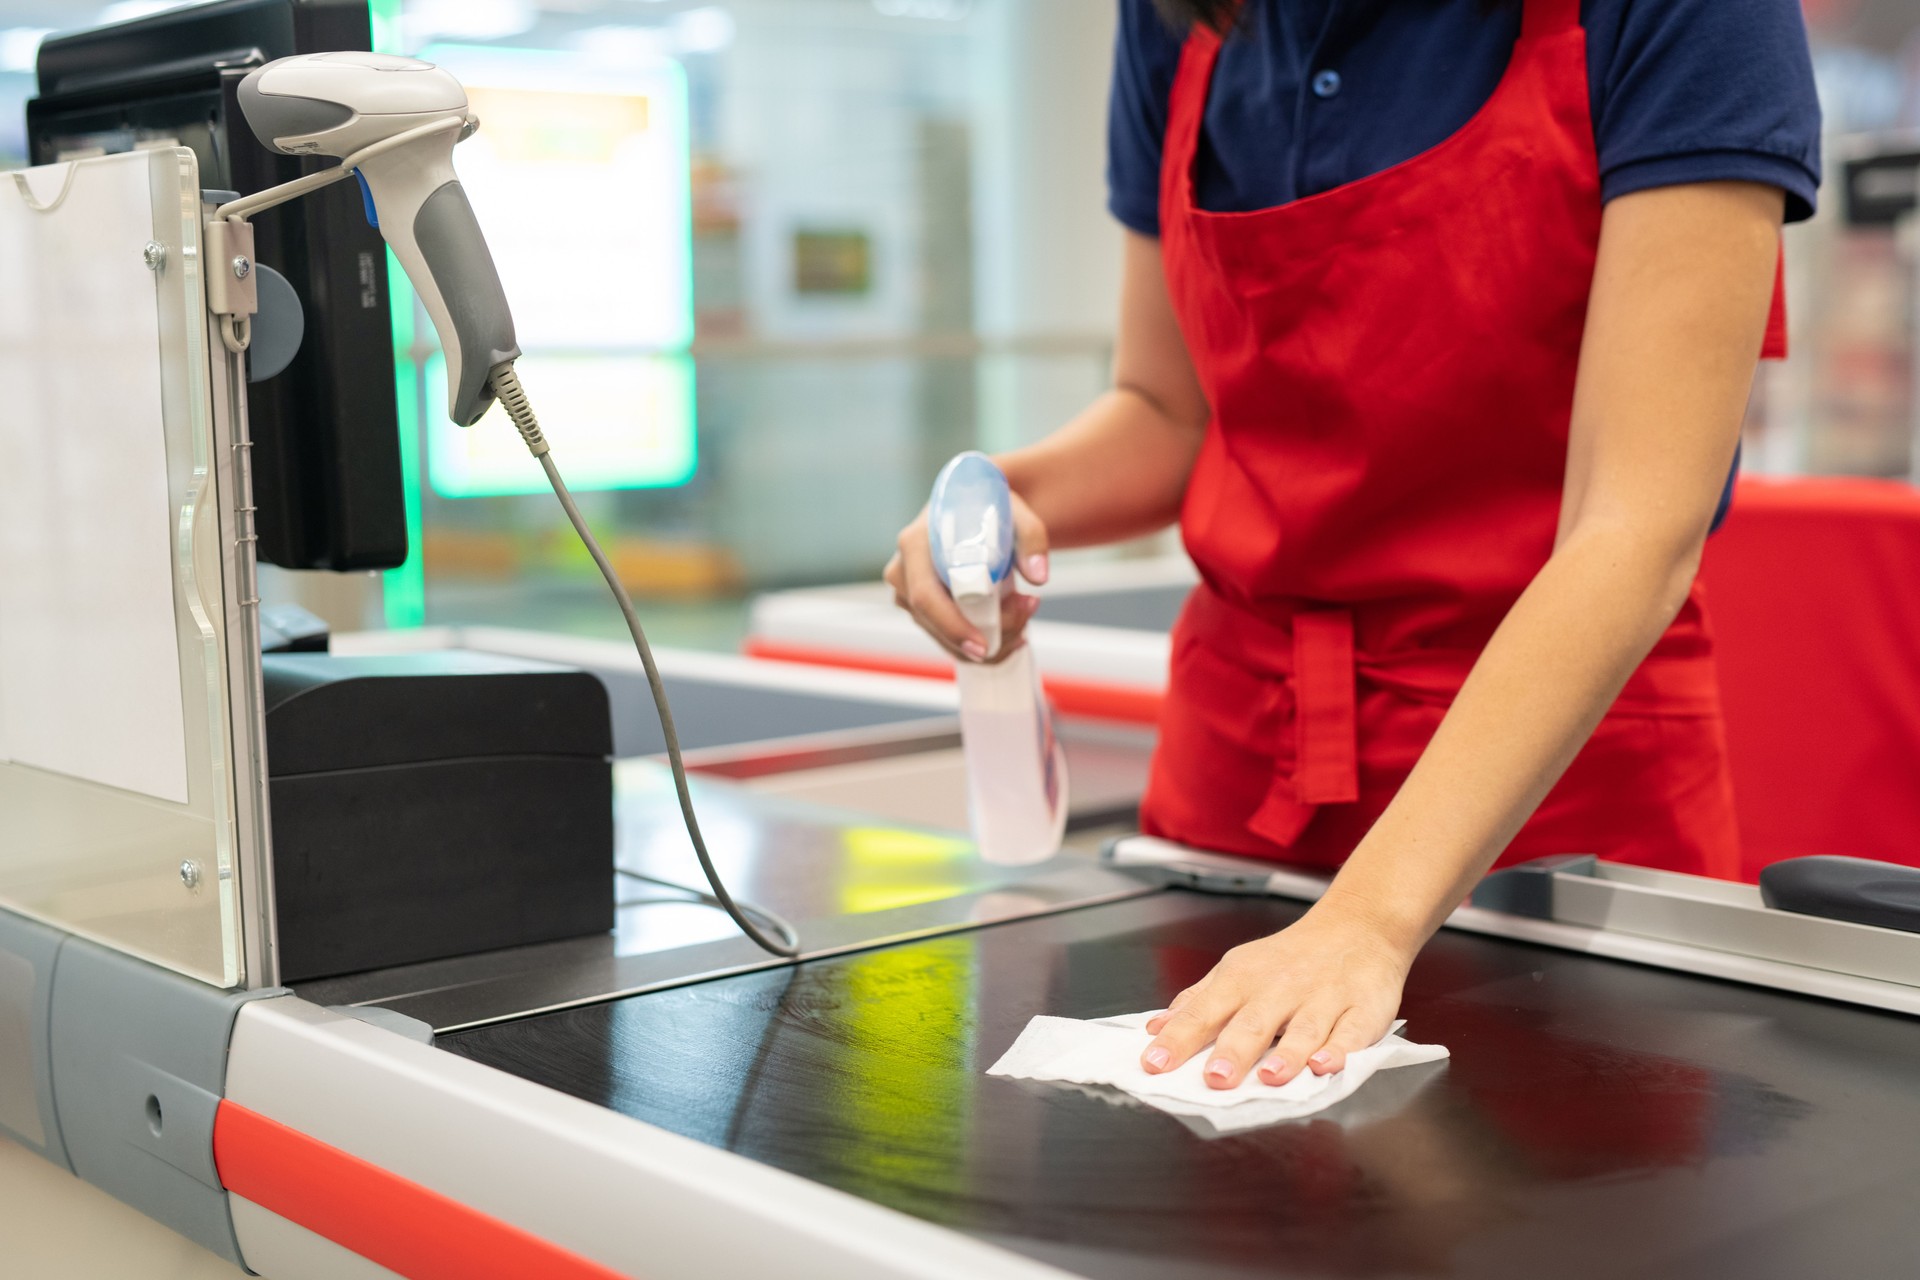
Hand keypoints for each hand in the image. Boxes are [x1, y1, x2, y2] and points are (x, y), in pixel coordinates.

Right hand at [884, 491, 1050, 662]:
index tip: (984, 645)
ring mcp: (907, 592)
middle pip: (936, 624)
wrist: (972, 506)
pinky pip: (947, 638)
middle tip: (1026, 616)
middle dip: (985, 634)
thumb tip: (1038, 576)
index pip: (926, 597)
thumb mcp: (1014, 512)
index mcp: (915, 543)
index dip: (953, 626)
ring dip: (990, 638)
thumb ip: (1031, 537)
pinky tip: (1014, 629)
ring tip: (1025, 612)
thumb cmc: (987, 506)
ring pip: (944, 637)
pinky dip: (982, 641)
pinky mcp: (920, 608)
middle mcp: (903, 570)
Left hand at [1141, 907, 1412, 1089]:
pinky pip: (1350, 1032)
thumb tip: (1155, 1030)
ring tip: (1270, 1077)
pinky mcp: (1361, 1010)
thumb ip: (1198, 1002)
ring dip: (1287, 1054)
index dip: (1179, 1038)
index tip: (1154, 1062)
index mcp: (1241, 980)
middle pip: (1252, 1022)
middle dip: (1233, 1051)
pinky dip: (1339, 1049)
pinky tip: (1325, 1065)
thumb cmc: (1290, 959)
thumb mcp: (1237, 971)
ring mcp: (1322, 999)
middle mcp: (1279, 988)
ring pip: (1303, 1030)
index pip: (1203, 1011)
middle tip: (1215, 1078)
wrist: (1356, 927)